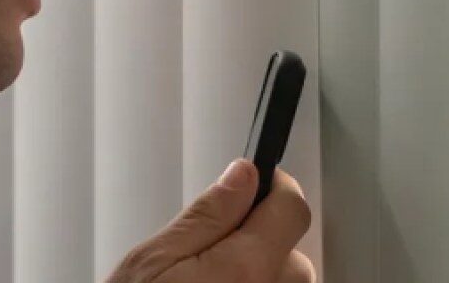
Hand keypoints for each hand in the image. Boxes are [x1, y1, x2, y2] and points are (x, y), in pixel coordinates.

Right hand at [105, 159, 313, 282]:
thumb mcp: (153, 259)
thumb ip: (206, 215)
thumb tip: (242, 176)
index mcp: (243, 271)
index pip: (292, 211)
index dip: (275, 189)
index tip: (260, 183)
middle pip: (295, 256)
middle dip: (262, 243)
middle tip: (214, 251)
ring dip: (262, 279)